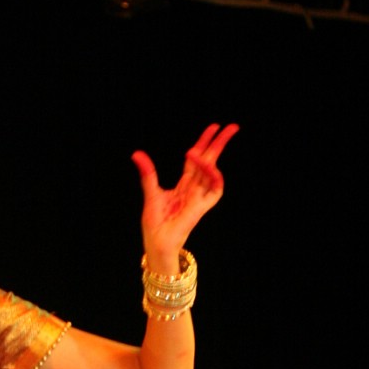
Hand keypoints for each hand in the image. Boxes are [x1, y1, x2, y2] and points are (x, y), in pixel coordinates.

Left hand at [132, 123, 237, 269]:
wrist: (157, 242)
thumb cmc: (155, 223)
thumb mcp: (151, 192)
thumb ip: (148, 173)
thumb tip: (137, 154)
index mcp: (184, 185)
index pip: (197, 159)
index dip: (204, 143)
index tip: (212, 127)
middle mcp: (195, 189)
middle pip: (210, 161)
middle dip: (220, 143)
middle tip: (232, 126)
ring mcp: (200, 197)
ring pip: (214, 171)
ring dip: (215, 154)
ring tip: (217, 137)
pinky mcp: (203, 206)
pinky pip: (216, 188)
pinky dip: (215, 175)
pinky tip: (209, 164)